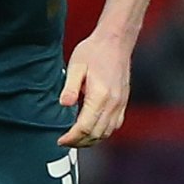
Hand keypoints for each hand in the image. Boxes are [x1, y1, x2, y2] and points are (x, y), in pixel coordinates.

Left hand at [60, 31, 132, 146]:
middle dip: (79, 142)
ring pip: (107, 132)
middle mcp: (113, 102)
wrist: (116, 41)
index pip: (85, 126)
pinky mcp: (123, 101)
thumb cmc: (94, 51)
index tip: (59, 140)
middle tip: (65, 142)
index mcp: (100, 95)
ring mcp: (121, 103)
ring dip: (91, 140)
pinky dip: (102, 132)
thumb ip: (70, 86)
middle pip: (97, 134)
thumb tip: (64, 104)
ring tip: (76, 139)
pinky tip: (92, 130)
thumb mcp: (76, 65)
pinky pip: (115, 125)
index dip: (71, 138)